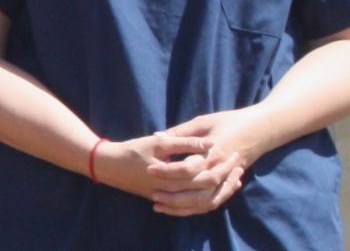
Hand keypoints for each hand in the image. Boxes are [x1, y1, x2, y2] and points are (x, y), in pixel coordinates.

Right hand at [96, 132, 242, 216]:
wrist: (111, 168)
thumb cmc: (133, 151)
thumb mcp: (157, 143)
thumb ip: (184, 142)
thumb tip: (209, 143)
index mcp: (172, 176)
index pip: (204, 173)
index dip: (220, 163)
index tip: (233, 151)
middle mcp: (174, 192)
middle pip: (208, 189)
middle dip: (226, 176)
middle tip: (238, 162)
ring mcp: (171, 200)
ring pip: (204, 202)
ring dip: (221, 190)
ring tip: (236, 178)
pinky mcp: (169, 203)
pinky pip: (195, 207)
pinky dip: (209, 199)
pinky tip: (218, 190)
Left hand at [145, 107, 270, 213]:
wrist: (258, 130)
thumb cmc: (228, 121)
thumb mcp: (203, 121)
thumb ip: (182, 132)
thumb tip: (157, 136)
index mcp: (212, 152)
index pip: (188, 167)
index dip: (167, 170)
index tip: (150, 170)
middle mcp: (219, 170)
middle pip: (195, 190)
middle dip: (172, 195)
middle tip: (152, 195)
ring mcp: (226, 180)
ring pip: (203, 202)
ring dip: (182, 206)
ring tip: (161, 206)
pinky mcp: (228, 185)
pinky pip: (212, 202)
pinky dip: (196, 208)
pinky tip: (179, 208)